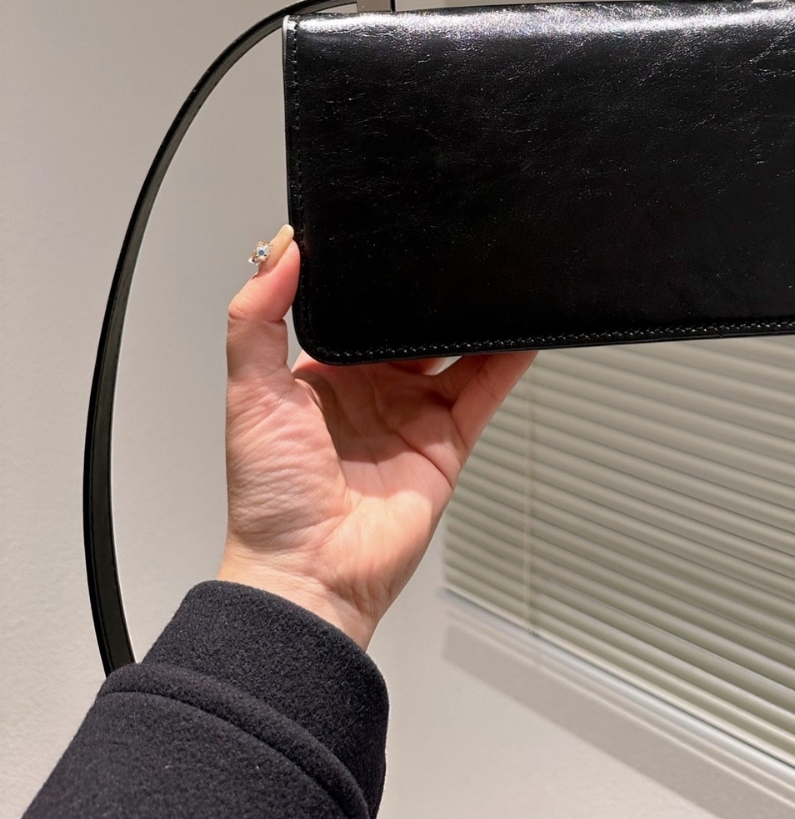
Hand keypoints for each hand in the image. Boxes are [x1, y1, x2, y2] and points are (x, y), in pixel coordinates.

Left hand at [218, 225, 534, 647]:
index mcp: (322, 376)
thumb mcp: (249, 394)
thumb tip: (277, 252)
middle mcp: (370, 393)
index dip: (374, 283)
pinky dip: (506, 365)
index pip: (358, 314)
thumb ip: (256, 320)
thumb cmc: (271, 499)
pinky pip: (483, 394)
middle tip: (452, 258)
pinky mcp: (446, 444)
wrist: (311, 573)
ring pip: (455, 356)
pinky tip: (521, 336)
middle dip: (431, 299)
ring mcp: (411, 417)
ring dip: (475, 323)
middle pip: (412, 332)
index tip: (391, 245)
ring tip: (494, 285)